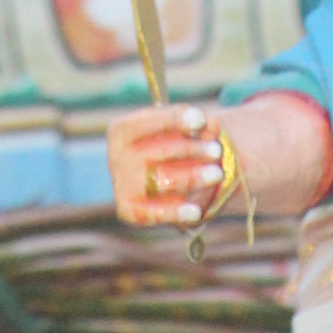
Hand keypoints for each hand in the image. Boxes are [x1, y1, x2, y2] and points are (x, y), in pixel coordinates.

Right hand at [107, 102, 227, 229]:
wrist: (150, 178)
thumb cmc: (166, 145)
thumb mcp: (178, 129)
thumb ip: (196, 125)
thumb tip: (213, 125)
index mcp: (122, 130)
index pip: (151, 122)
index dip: (177, 120)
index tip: (201, 120)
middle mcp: (116, 157)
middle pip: (161, 152)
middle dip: (193, 150)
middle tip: (217, 151)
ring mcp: (121, 185)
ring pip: (163, 182)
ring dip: (193, 178)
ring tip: (216, 174)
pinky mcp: (127, 210)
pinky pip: (153, 213)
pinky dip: (175, 213)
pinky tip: (195, 212)